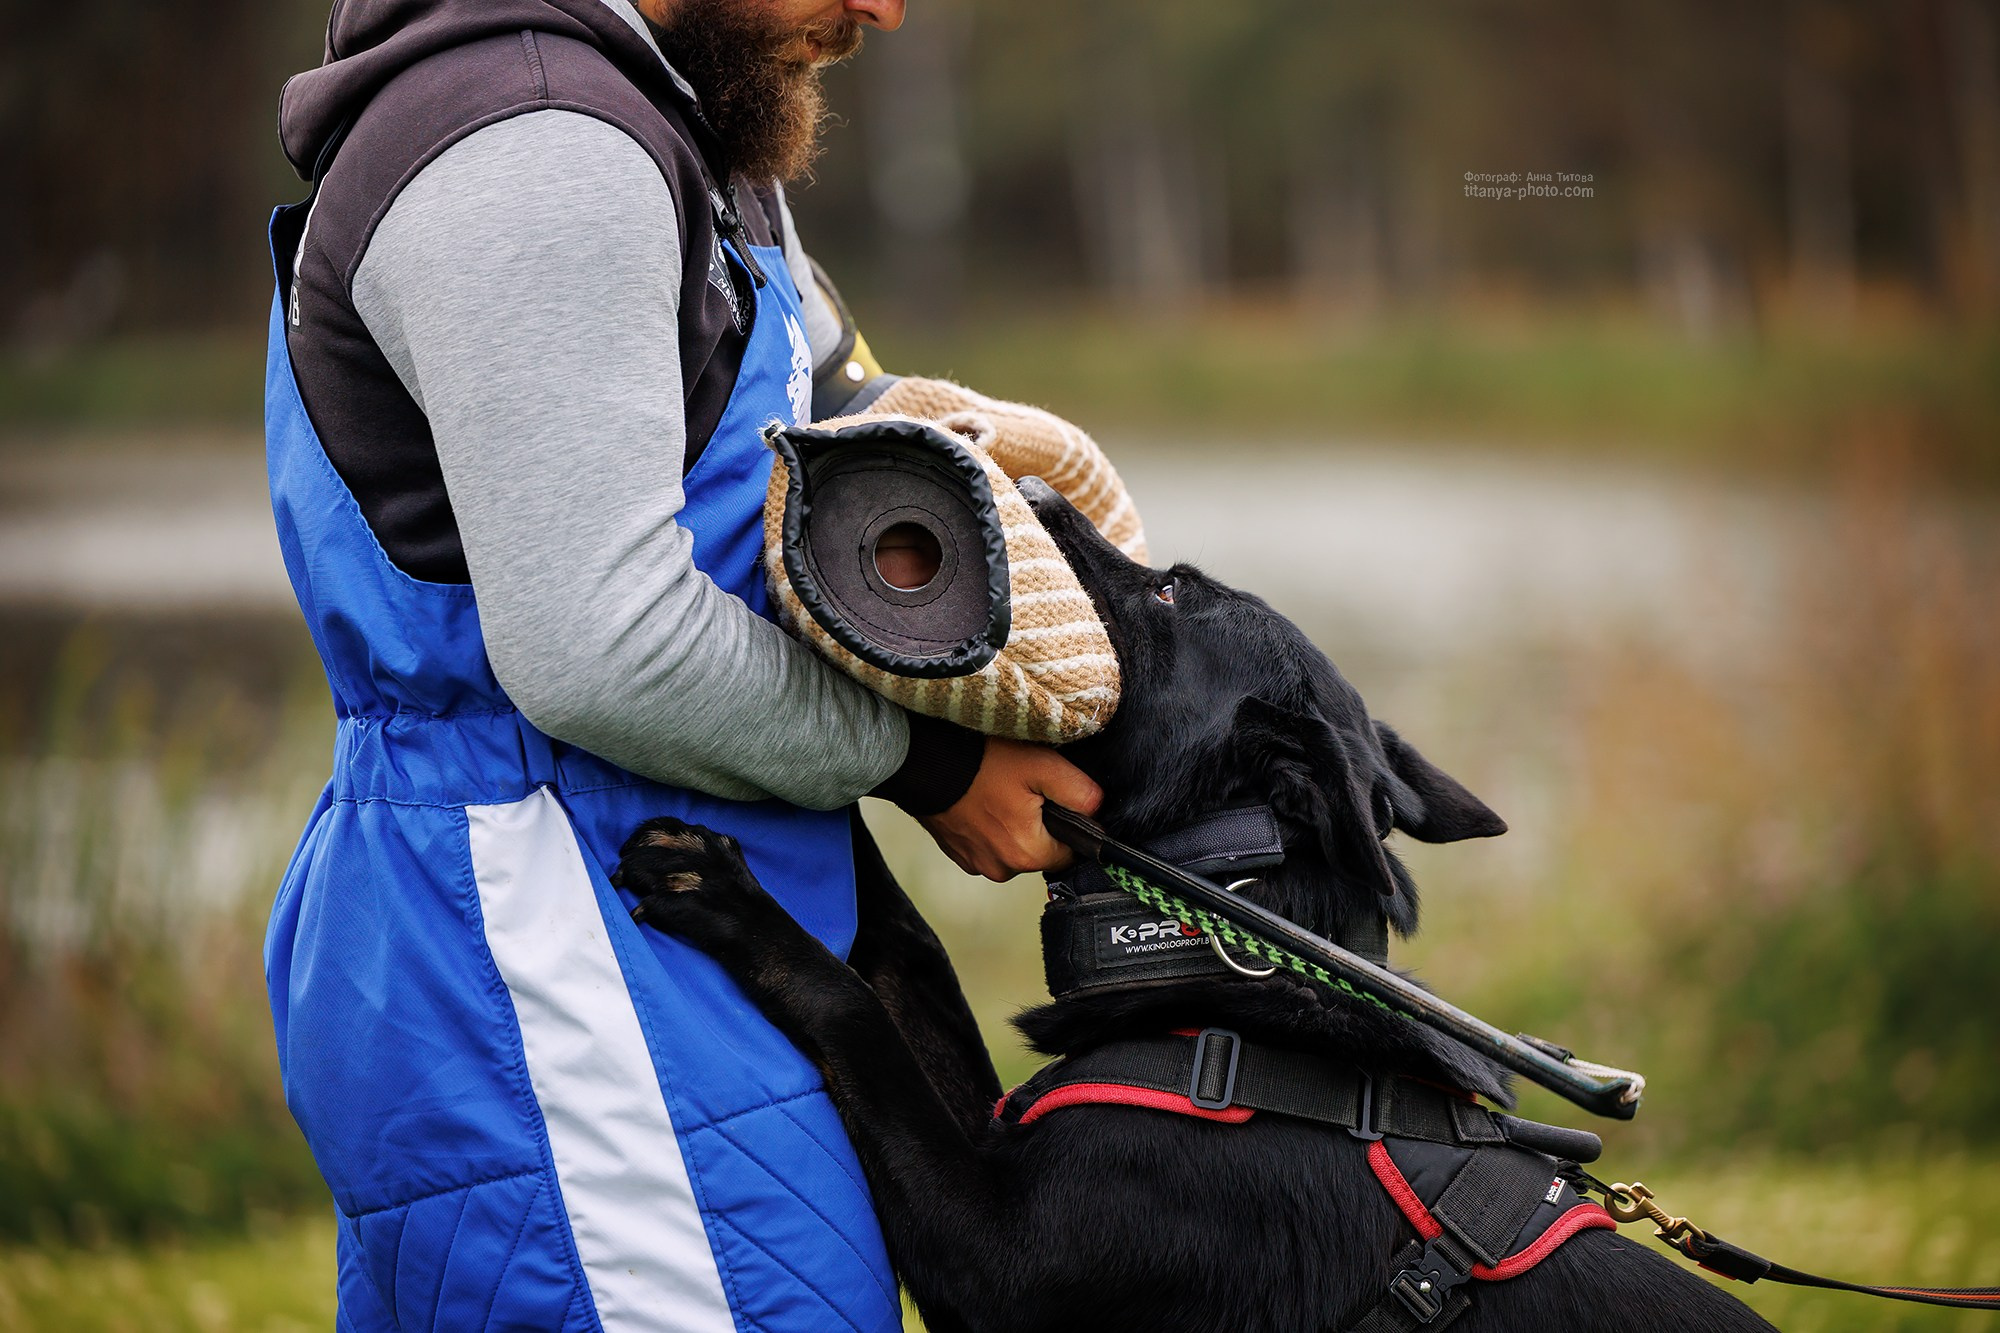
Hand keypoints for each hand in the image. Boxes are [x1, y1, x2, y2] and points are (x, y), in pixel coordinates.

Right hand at [917, 738, 1102, 881]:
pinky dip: (988, 827)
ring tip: (999, 791)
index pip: (1069, 852)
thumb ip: (1080, 792)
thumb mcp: (1042, 766)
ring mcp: (975, 863)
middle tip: (1024, 788)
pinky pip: (987, 845)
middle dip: (1038, 824)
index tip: (1053, 798)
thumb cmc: (982, 763)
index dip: (1067, 824)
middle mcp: (1001, 869)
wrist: (923, 761)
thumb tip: (1098, 810)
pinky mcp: (957, 854)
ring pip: (1012, 848)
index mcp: (1027, 854)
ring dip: (1012, 826)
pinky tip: (981, 800)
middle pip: (1040, 851)